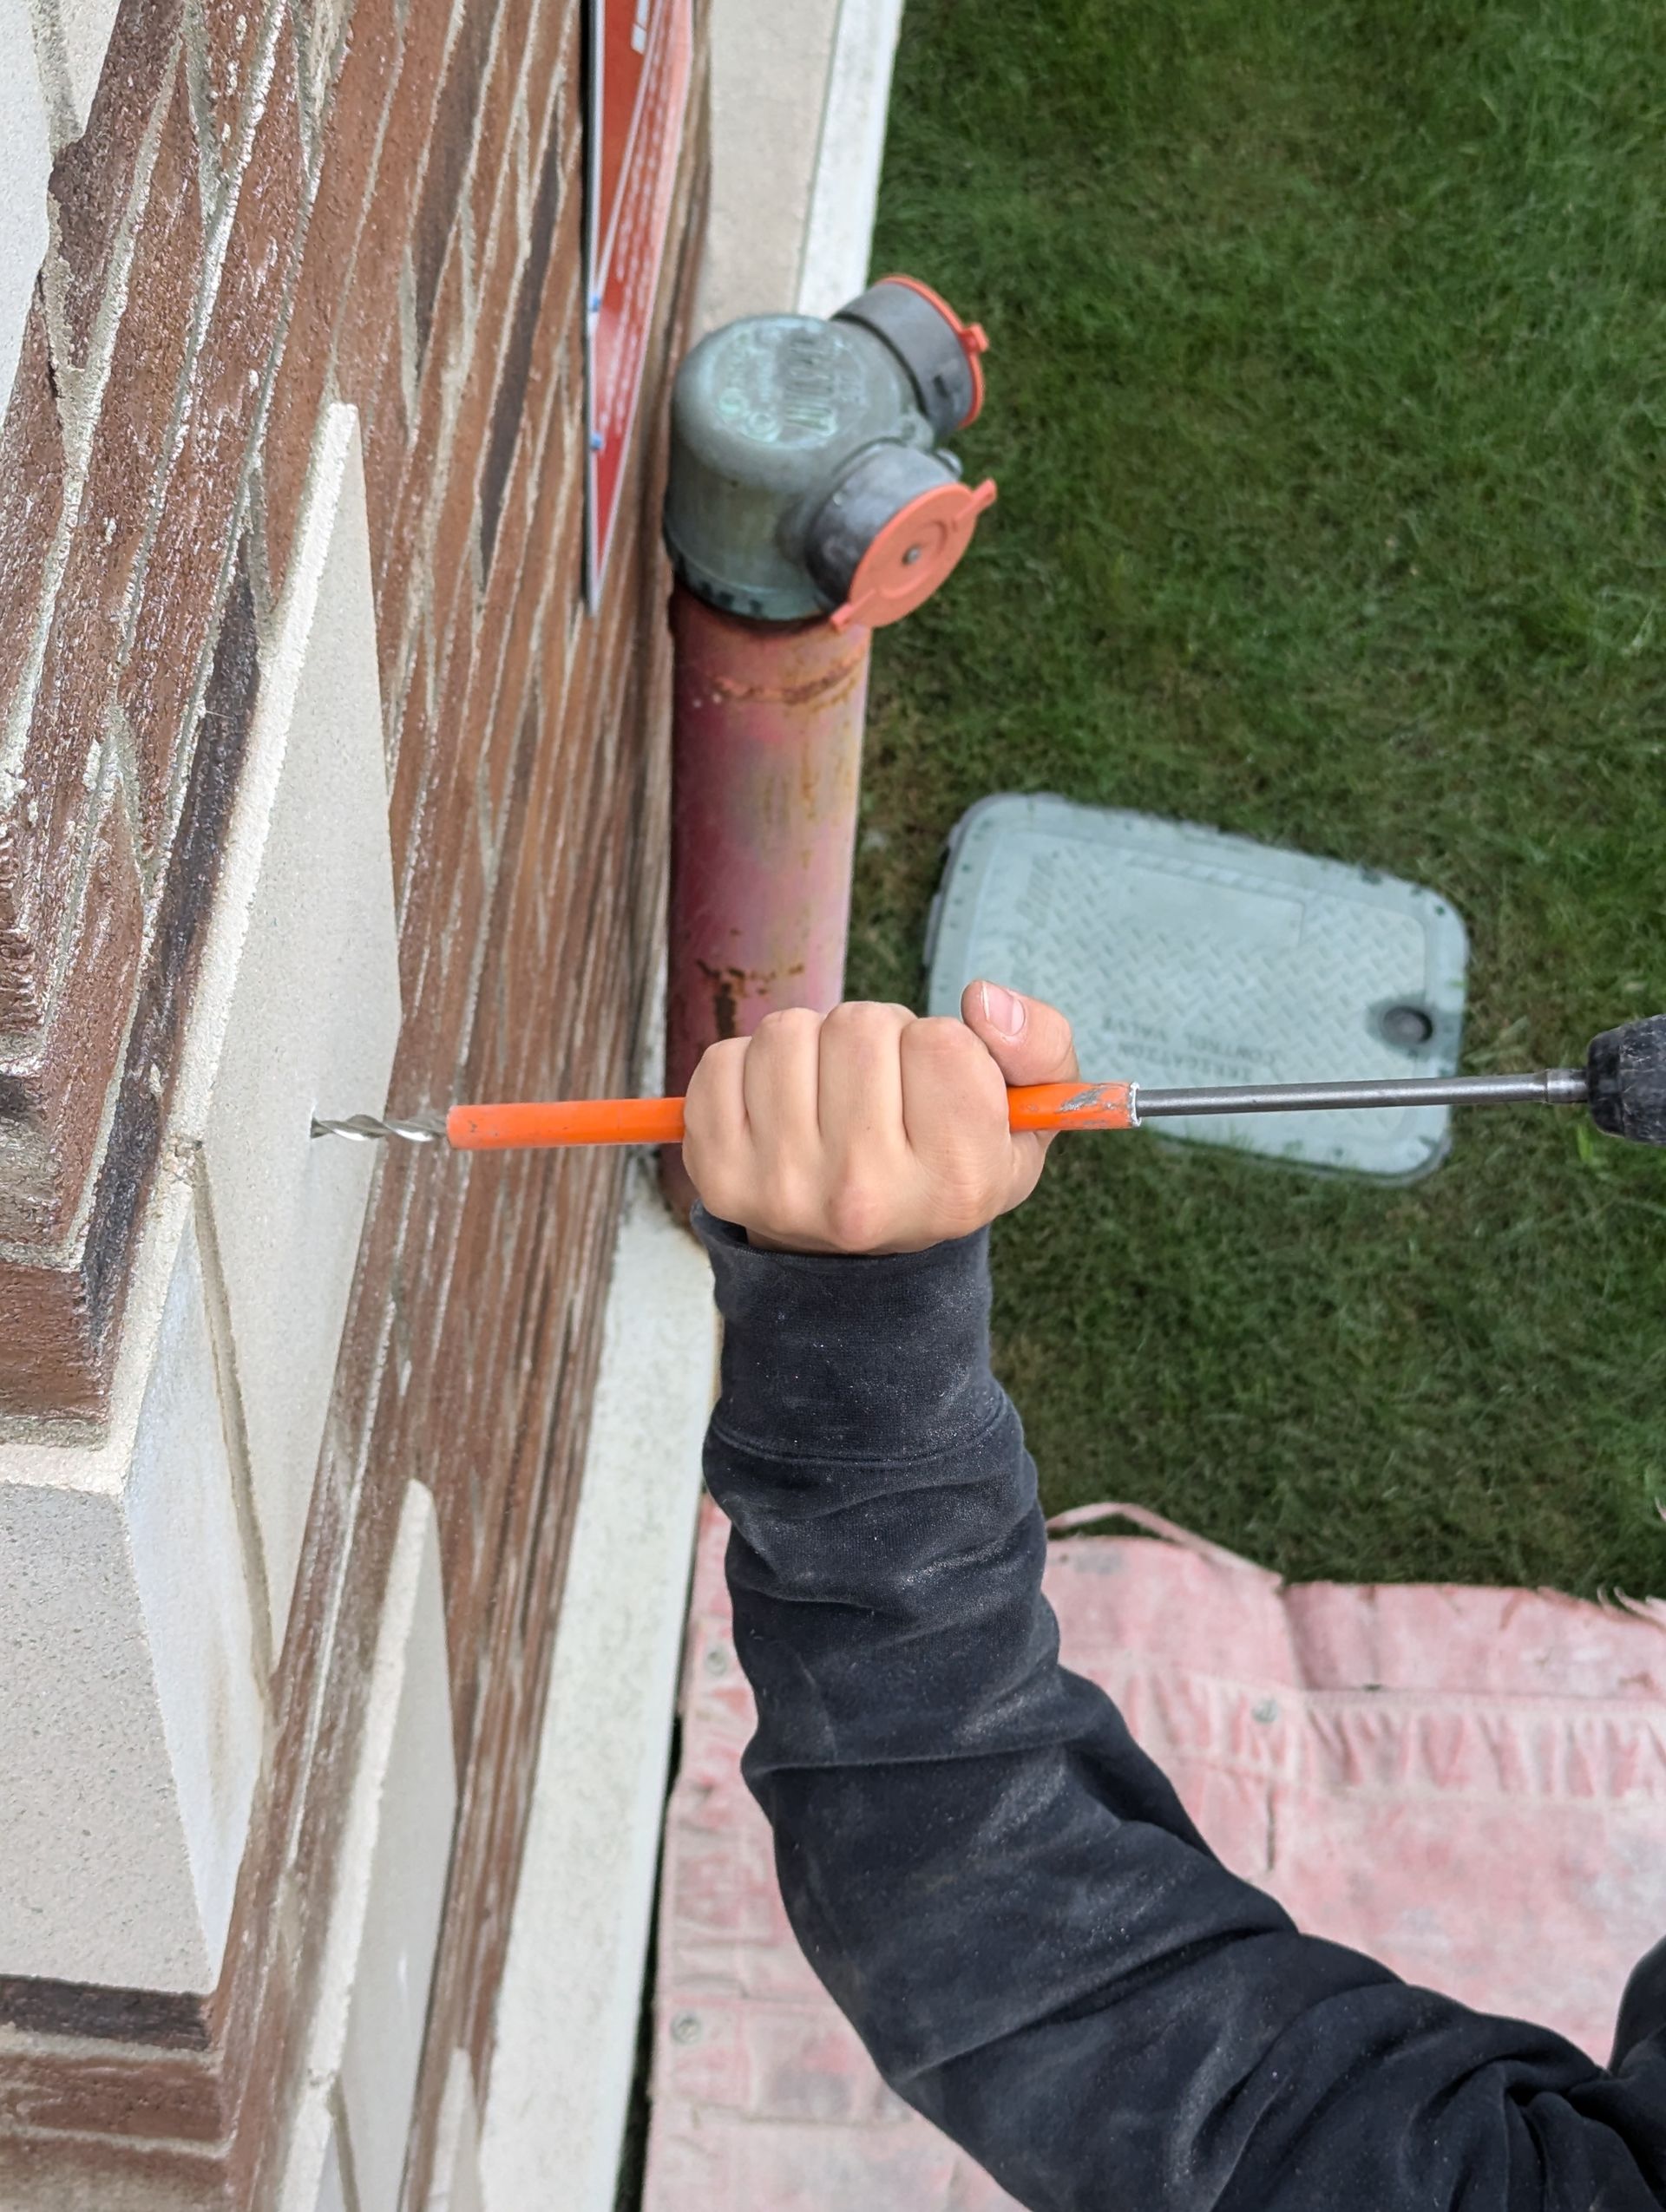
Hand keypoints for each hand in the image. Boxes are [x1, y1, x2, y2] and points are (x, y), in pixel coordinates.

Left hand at [681, 980, 1078, 1253]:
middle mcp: (865, 1195)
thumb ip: (1041, 1048)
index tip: (933, 1094)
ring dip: (809, 1048)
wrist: (854, 1257)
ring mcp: (782, 1188)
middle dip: (873, 1040)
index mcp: (955, 1183)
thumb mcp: (1023, 1123)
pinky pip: (722, 1059)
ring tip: (827, 1100)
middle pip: (860, 1025)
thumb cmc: (940, 1167)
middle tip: (878, 1095)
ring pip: (788, 1031)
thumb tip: (983, 998)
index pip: (943, 1041)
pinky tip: (777, 1111)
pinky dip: (748, 1068)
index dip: (940, 1048)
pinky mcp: (718, 1174)